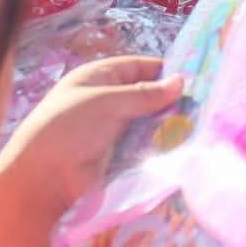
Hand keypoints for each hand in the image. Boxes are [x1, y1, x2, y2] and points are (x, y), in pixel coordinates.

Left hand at [0, 56, 182, 222]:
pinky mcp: (120, 156)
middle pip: (147, 95)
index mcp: (98, 78)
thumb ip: (144, 94)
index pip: (138, 67)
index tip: (194, 78)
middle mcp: (107, 101)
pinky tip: (182, 145)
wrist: (44, 179)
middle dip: (170, 100)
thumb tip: (181, 81)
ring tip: (198, 126)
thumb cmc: (69, 128)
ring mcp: (114, 130)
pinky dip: (161, 145)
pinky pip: (146, 145)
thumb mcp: (106, 102)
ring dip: (167, 124)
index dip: (163, 70)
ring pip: (149, 122)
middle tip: (202, 106)